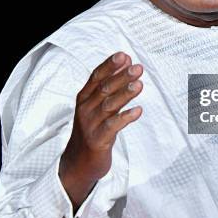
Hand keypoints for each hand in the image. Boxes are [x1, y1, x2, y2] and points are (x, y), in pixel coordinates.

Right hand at [58, 52, 143, 211]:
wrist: (79, 162)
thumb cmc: (91, 130)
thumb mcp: (94, 108)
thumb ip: (107, 90)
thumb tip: (125, 69)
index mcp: (84, 98)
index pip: (96, 77)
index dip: (110, 66)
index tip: (124, 56)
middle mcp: (85, 109)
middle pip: (104, 89)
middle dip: (121, 77)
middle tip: (137, 68)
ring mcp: (90, 125)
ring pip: (108, 105)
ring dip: (124, 94)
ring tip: (139, 84)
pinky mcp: (97, 140)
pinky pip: (112, 126)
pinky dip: (125, 117)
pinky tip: (138, 111)